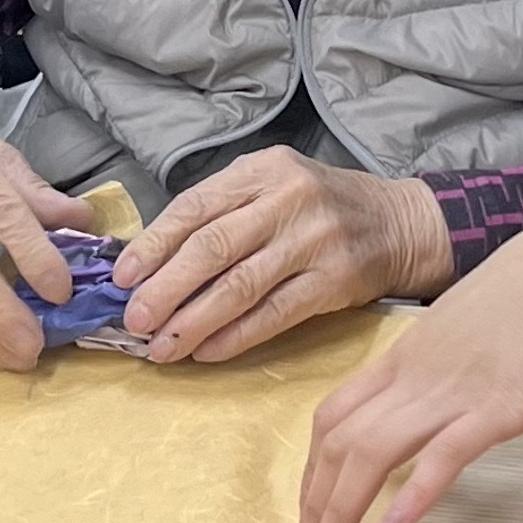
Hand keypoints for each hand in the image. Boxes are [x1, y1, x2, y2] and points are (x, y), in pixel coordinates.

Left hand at [115, 147, 455, 364]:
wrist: (399, 223)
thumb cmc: (320, 207)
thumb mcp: (273, 186)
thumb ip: (222, 213)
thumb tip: (152, 262)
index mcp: (262, 170)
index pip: (196, 206)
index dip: (154, 244)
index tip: (122, 278)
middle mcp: (287, 200)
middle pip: (213, 247)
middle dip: (166, 288)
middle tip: (133, 319)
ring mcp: (314, 241)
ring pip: (240, 286)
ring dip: (193, 320)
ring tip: (160, 346)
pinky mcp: (334, 281)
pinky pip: (274, 314)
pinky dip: (236, 336)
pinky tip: (205, 352)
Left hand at [294, 190, 522, 522]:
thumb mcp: (471, 323)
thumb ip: (452, 363)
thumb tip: (457, 393)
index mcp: (408, 352)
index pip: (336, 413)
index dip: (312, 466)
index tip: (308, 507)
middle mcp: (417, 372)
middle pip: (339, 440)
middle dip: (314, 502)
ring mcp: (454, 390)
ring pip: (372, 451)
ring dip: (342, 509)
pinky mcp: (499, 407)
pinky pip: (443, 455)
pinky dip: (414, 496)